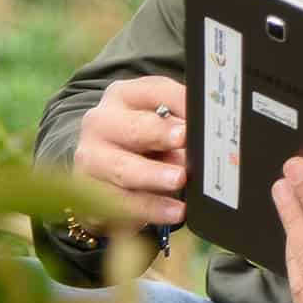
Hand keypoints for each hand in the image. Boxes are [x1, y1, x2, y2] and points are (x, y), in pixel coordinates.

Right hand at [70, 76, 187, 227]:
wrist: (101, 163)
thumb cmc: (142, 136)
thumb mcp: (160, 120)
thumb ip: (181, 121)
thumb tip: (210, 136)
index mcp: (123, 95)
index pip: (154, 91)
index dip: (177, 102)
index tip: (195, 115)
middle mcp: (101, 123)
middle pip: (133, 128)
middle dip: (159, 134)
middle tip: (183, 139)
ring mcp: (92, 158)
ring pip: (123, 169)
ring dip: (153, 176)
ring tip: (179, 180)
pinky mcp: (91, 192)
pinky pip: (123, 203)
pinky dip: (151, 208)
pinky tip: (174, 211)